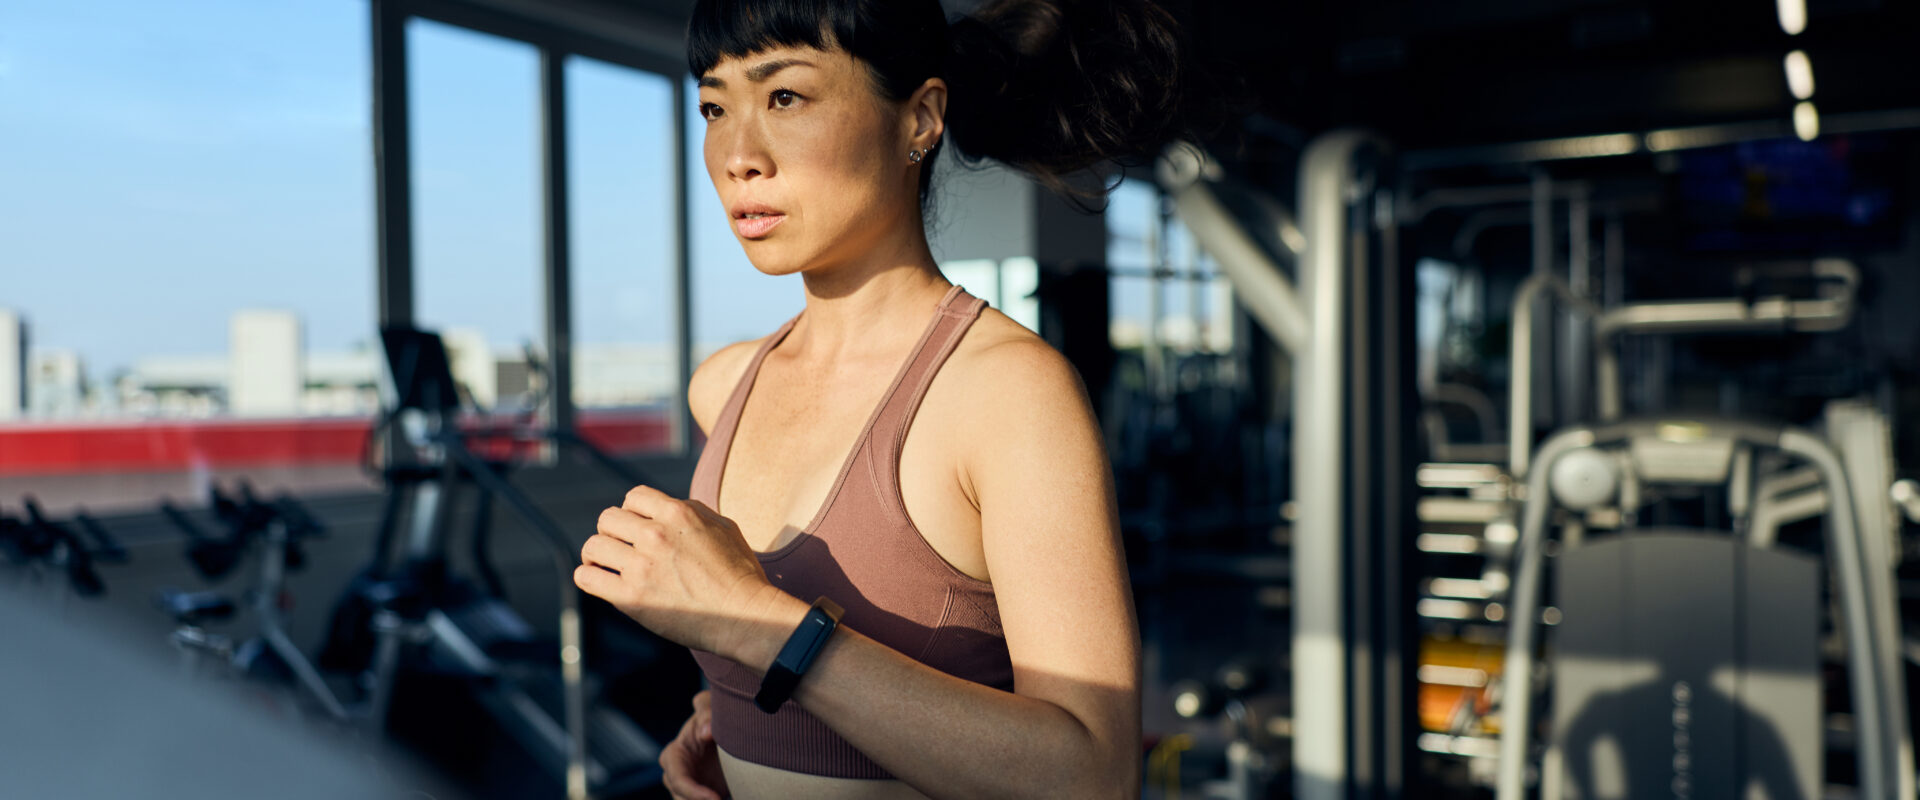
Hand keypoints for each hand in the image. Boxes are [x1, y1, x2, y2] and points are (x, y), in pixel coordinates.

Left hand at [575, 485, 772, 656]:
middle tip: (621, 548)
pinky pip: (587, 578)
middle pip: (608, 518)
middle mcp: (655, 535)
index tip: (638, 528)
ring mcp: (641, 566)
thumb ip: (692, 510)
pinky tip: (600, 580)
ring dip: (597, 554)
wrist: (745, 615)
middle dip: (613, 531)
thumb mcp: (723, 526)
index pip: (634, 497)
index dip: (634, 511)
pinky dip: (589, 576)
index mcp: (678, 513)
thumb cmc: (739, 573)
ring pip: (593, 546)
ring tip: (605, 564)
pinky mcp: (631, 597)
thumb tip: (667, 508)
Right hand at [661, 690, 729, 799]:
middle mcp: (675, 775)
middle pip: (682, 798)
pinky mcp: (699, 796)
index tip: (716, 797)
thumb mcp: (708, 708)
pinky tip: (729, 798)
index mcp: (673, 755)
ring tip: (724, 798)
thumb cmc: (711, 717)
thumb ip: (705, 712)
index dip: (694, 792)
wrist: (723, 730)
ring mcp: (687, 788)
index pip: (678, 780)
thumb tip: (706, 732)